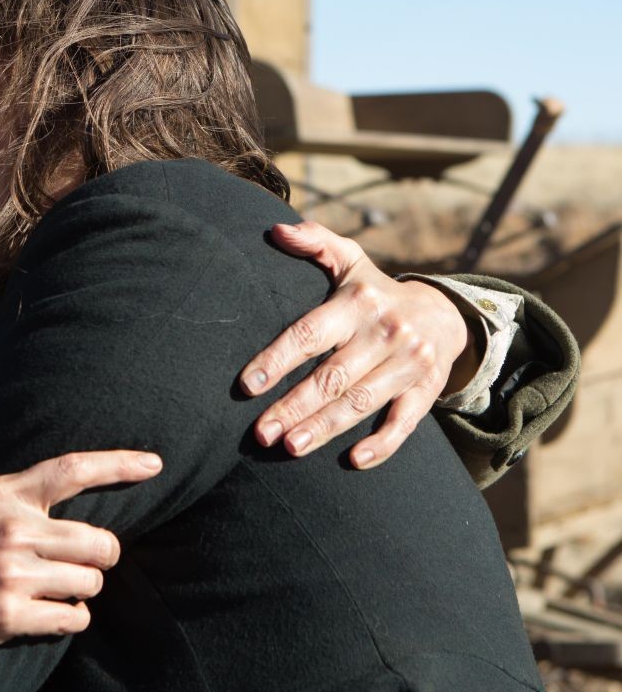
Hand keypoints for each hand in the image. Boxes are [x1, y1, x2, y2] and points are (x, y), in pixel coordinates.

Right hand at [0, 410, 161, 676]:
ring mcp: (12, 576)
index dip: (120, 465)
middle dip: (103, 552)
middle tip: (88, 558)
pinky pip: (72, 619)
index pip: (72, 470)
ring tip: (68, 587)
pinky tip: (56, 613)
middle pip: (99, 540)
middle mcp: (12, 532)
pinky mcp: (9, 617)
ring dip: (85, 587)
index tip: (154, 463)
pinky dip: (71, 618)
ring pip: (91, 582)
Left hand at [238, 220, 474, 468]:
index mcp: (358, 302)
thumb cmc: (375, 292)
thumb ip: (315, 242)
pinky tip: (353, 461)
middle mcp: (385, 332)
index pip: (309, 334)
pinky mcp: (427, 390)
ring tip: (289, 447)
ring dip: (324, 428)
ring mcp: (408, 364)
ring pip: (361, 402)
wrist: (444, 314)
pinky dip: (381, 444)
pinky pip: (405, 423)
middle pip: (332, 377)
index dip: (276, 360)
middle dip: (293, 406)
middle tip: (259, 433)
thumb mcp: (349, 261)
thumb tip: (276, 230)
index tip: (247, 386)